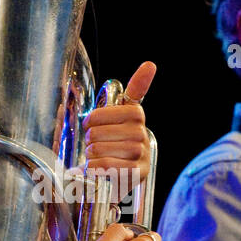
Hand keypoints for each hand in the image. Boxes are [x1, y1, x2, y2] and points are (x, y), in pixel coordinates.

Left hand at [81, 61, 155, 198]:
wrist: (124, 176)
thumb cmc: (116, 142)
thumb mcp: (119, 115)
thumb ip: (134, 90)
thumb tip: (151, 64)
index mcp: (136, 114)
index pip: (108, 110)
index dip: (94, 118)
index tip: (90, 123)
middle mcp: (141, 132)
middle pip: (98, 132)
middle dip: (90, 138)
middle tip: (92, 143)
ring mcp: (140, 152)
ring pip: (101, 148)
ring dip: (92, 154)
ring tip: (95, 156)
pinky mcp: (137, 172)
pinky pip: (108, 165)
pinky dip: (95, 167)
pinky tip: (96, 167)